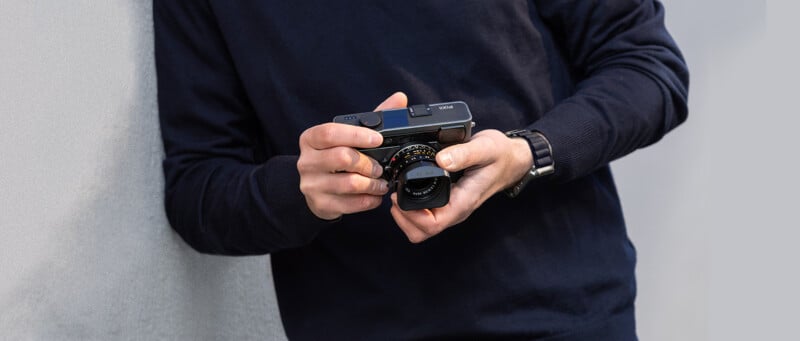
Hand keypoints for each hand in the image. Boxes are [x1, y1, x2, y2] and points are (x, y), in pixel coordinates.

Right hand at [298, 92, 408, 219]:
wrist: (316, 188)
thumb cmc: (335, 156)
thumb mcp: (348, 136)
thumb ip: (373, 118)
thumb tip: (400, 98)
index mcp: (311, 139)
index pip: (329, 133)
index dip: (356, 135)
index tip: (378, 140)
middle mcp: (306, 161)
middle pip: (342, 158)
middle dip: (368, 163)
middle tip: (380, 168)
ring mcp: (310, 185)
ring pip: (349, 183)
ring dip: (372, 184)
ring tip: (381, 183)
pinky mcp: (320, 204)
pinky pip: (350, 204)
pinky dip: (368, 200)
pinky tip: (374, 196)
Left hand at [390, 129, 532, 242]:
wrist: (512, 159)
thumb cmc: (500, 155)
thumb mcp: (485, 148)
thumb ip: (463, 153)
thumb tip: (441, 160)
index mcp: (462, 202)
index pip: (431, 224)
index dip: (410, 216)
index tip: (399, 197)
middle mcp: (456, 210)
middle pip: (422, 232)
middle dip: (402, 219)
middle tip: (394, 195)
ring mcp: (452, 208)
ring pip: (422, 228)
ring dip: (404, 217)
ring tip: (397, 194)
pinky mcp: (448, 202)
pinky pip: (426, 217)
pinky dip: (411, 210)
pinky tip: (406, 191)